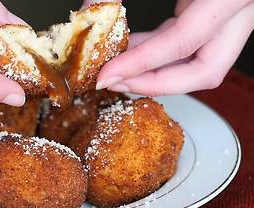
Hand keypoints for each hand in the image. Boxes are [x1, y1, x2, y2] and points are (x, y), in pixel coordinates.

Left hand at [84, 0, 253, 95]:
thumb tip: (88, 10)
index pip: (184, 41)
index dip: (141, 65)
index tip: (107, 76)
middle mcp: (240, 6)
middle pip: (206, 70)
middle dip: (156, 82)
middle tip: (116, 81)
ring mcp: (233, 11)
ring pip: (200, 61)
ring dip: (155, 70)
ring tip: (116, 68)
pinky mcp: (218, 9)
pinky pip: (192, 42)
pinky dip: (160, 51)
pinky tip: (131, 48)